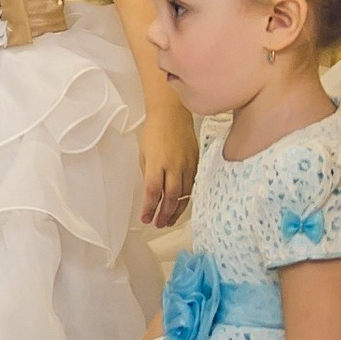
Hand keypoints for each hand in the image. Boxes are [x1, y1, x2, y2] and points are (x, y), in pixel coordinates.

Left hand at [139, 113, 198, 227]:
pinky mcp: (196, 164)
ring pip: (184, 194)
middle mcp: (174, 167)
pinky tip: (180, 206)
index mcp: (157, 163)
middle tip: (158, 224)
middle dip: (165, 214)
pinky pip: (192, 186)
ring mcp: (188, 166)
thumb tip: (152, 193)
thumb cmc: (154, 132)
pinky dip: (186, 198)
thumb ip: (148, 174)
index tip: (145, 218)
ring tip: (168, 221)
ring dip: (176, 210)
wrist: (172, 115)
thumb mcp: (144, 154)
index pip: (153, 191)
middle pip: (171, 197)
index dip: (150, 208)